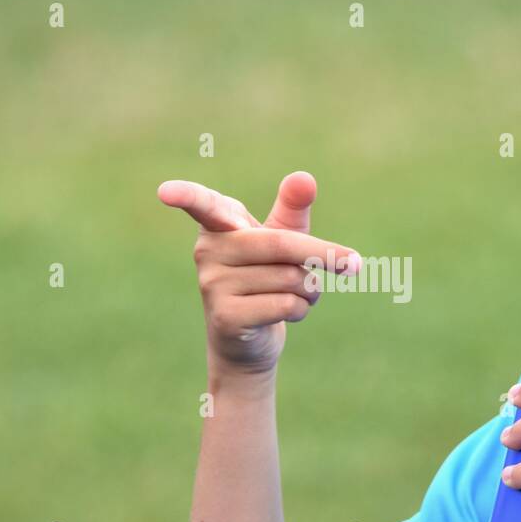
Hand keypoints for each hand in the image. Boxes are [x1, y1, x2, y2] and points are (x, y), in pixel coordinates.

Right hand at [157, 171, 361, 376]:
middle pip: (279, 244)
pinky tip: (286, 315)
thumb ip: (292, 209)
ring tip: (295, 296)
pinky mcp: (225, 316)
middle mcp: (208, 251)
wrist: (250, 343)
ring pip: (289, 278)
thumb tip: (305, 177)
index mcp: (220, 225)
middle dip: (322, 256)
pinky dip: (301, 310)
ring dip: (310, 289)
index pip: (202, 204)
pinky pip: (284, 304)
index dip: (185, 195)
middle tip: (355, 264)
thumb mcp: (282, 241)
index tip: (165, 191)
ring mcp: (212, 285)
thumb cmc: (267, 279)